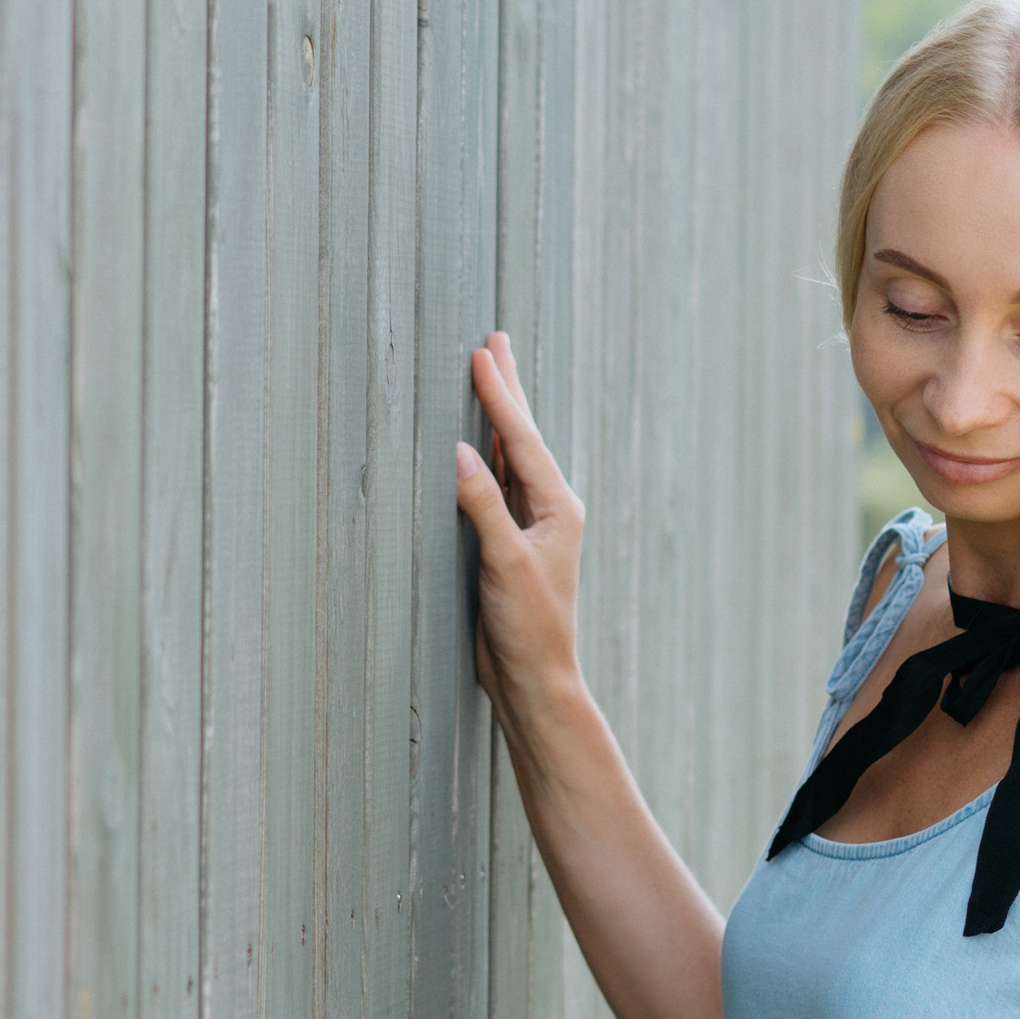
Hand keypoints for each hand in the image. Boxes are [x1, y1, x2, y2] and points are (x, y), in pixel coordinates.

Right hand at [455, 334, 584, 750]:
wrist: (534, 677)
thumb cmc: (529, 626)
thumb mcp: (505, 563)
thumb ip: (483, 506)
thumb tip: (461, 451)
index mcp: (557, 506)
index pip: (522, 439)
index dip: (500, 395)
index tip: (481, 352)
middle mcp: (547, 508)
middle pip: (521, 437)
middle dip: (507, 389)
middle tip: (495, 341)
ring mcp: (529, 524)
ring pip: (510, 456)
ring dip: (498, 416)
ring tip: (488, 377)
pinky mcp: (509, 543)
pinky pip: (497, 484)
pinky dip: (486, 454)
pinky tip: (478, 442)